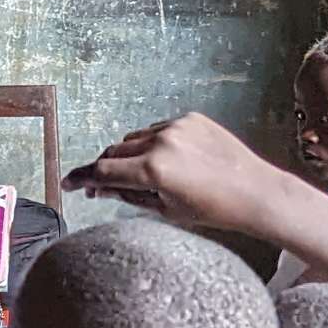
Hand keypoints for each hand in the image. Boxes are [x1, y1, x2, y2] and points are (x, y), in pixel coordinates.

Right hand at [62, 113, 298, 232]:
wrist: (258, 193)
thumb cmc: (215, 209)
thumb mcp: (165, 209)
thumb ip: (127, 194)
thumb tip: (99, 187)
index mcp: (154, 169)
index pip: (102, 171)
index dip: (81, 178)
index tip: (69, 183)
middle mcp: (162, 142)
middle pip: (114, 152)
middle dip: (106, 168)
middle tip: (105, 186)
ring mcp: (176, 127)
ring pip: (134, 139)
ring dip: (131, 155)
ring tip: (150, 175)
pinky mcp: (191, 118)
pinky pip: (158, 129)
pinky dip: (155, 144)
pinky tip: (173, 161)